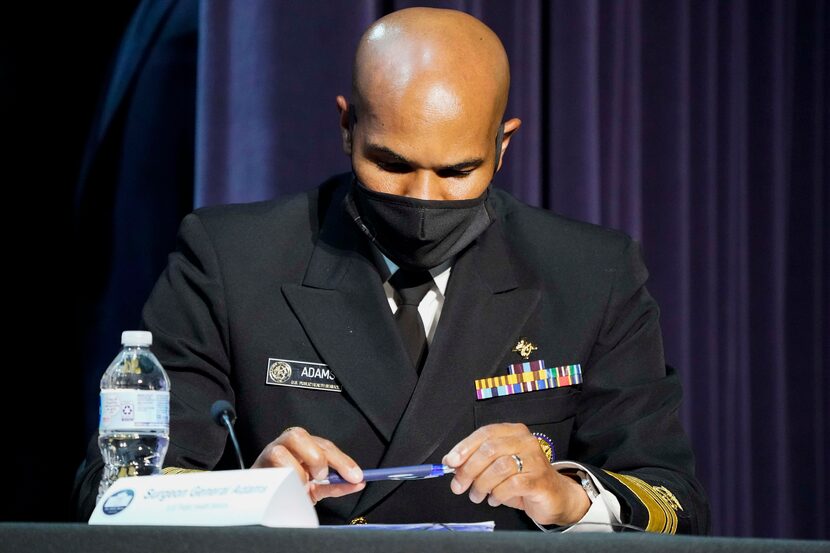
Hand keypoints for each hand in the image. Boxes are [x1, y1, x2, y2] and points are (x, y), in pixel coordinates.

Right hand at [252, 426, 364, 503]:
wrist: (263, 502)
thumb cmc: (291, 489)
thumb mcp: (317, 486)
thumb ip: (336, 484)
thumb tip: (359, 482)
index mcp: (302, 444)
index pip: (324, 445)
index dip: (342, 460)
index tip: (357, 476)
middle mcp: (283, 445)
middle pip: (298, 435)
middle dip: (316, 456)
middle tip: (321, 475)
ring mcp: (265, 456)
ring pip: (279, 452)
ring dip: (295, 472)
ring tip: (300, 486)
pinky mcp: (253, 473)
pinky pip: (267, 474)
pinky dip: (281, 484)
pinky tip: (287, 492)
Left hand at [442, 423, 589, 525]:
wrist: (554, 496)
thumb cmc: (523, 479)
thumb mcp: (497, 467)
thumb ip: (476, 462)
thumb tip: (453, 463)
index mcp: (513, 432)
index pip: (485, 433)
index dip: (464, 447)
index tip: (450, 461)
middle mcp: (525, 441)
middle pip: (490, 449)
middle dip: (469, 469)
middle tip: (459, 485)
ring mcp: (534, 460)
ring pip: (499, 467)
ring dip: (481, 484)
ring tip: (477, 495)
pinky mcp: (539, 480)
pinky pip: (511, 485)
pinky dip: (497, 494)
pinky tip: (494, 499)